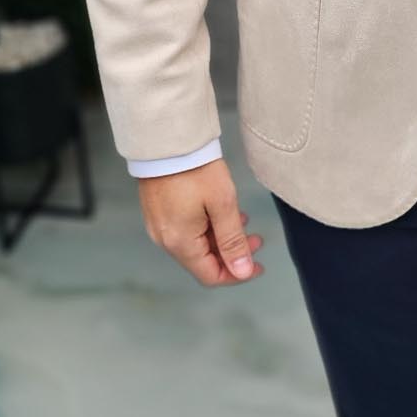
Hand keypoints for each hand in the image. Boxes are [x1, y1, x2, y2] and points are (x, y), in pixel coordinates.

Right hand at [137, 158, 263, 285]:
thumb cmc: (195, 169)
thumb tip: (243, 272)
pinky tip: (222, 213)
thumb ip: (233, 241)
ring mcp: (159, 226)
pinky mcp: (158, 212)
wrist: (166, 140)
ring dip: (221, 239)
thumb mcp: (222, 204)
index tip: (258, 264)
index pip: (210, 276)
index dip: (237, 274)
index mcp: (179, 242)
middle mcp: (165, 239)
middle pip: (203, 261)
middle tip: (256, 238)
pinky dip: (207, 228)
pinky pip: (186, 231)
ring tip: (242, 221)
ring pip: (196, 245)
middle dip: (232, 254)